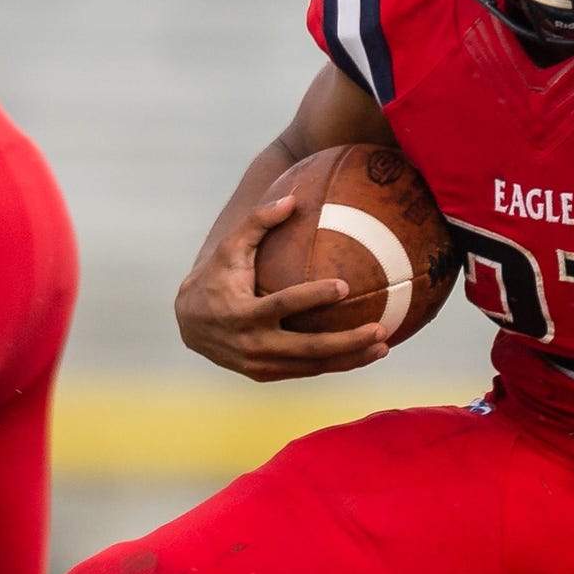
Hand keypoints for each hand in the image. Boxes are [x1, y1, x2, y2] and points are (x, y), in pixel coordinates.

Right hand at [173, 192, 390, 381]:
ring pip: (312, 365)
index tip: (343, 285)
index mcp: (243, 312)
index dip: (312, 297)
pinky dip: (336, 364)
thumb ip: (258, 221)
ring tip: (384, 345)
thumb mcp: (229, 246)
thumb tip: (293, 198)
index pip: (283, 305)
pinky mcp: (266, 375)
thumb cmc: (216, 276)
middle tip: (380, 329)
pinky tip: (365, 353)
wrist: (189, 323)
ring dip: (350, 358)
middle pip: (308, 348)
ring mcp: (259, 365)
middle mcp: (252, 344)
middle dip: (347, 342)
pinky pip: (307, 371)